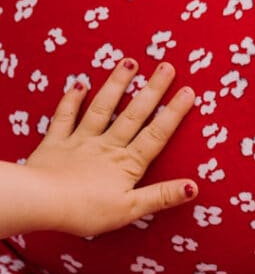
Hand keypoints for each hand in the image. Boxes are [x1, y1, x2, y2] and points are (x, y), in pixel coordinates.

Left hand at [4, 58, 196, 237]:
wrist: (42, 202)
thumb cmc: (87, 210)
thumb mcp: (131, 209)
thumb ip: (162, 196)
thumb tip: (193, 186)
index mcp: (127, 163)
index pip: (156, 134)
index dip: (173, 113)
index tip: (188, 91)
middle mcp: (107, 146)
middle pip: (133, 114)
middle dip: (152, 90)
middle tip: (165, 66)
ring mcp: (81, 140)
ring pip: (102, 108)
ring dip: (116, 84)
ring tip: (129, 63)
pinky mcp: (56, 142)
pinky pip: (65, 117)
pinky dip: (71, 100)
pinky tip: (80, 84)